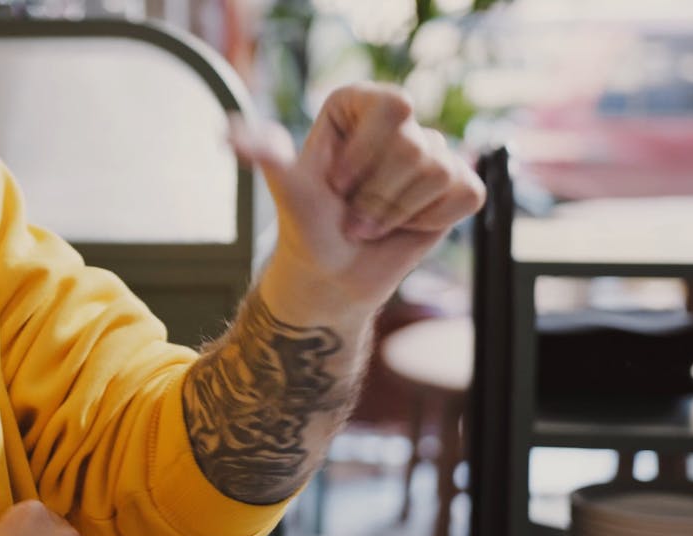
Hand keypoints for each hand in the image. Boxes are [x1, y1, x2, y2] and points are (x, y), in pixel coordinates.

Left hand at [232, 83, 484, 313]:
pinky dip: (430, 220)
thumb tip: (227, 133)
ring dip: (396, 214)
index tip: (337, 182)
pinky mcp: (458, 186)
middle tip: (352, 215)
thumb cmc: (307, 227)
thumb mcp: (287, 190)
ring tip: (371, 224)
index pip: (394, 107)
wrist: (331, 274)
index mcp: (358, 104)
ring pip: (439, 174)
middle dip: (378, 195)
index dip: (366, 155)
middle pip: (417, 146)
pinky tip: (406, 225)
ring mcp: (434, 152)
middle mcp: (399, 120)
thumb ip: (265, 155)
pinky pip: (464, 194)